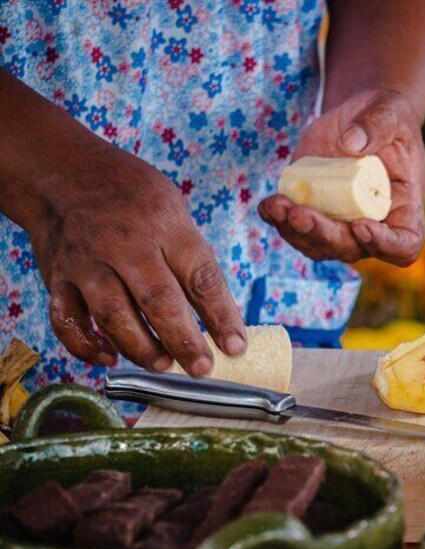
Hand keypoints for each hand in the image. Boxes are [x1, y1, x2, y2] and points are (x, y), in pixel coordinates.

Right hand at [25, 143, 245, 375]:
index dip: (222, 317)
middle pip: (159, 301)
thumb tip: (220, 315)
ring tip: (164, 365)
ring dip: (141, 348)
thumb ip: (192, 259)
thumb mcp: (174, 211)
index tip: (236, 346)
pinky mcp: (58, 278)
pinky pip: (67, 320)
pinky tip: (109, 357)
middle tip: (202, 368)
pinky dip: (86, 345)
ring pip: (114, 316)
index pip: (201, 278)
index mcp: (166, 227)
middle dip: (184, 341)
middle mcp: (126, 245)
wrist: (64, 173)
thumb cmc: (133, 198)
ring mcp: (88, 263)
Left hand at [259, 89, 424, 265]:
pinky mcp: (315, 210)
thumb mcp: (391, 111)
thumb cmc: (387, 116)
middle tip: (300, 214)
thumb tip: (350, 143)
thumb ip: (377, 125)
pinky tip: (269, 204)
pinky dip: (279, 219)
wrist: (360, 117)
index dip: (385, 245)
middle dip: (324, 235)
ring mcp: (341, 221)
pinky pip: (295, 227)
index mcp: (404, 207)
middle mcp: (374, 223)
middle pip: (352, 249)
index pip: (404, 244)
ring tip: (276, 205)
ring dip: (295, 231)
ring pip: (319, 245)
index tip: (361, 225)